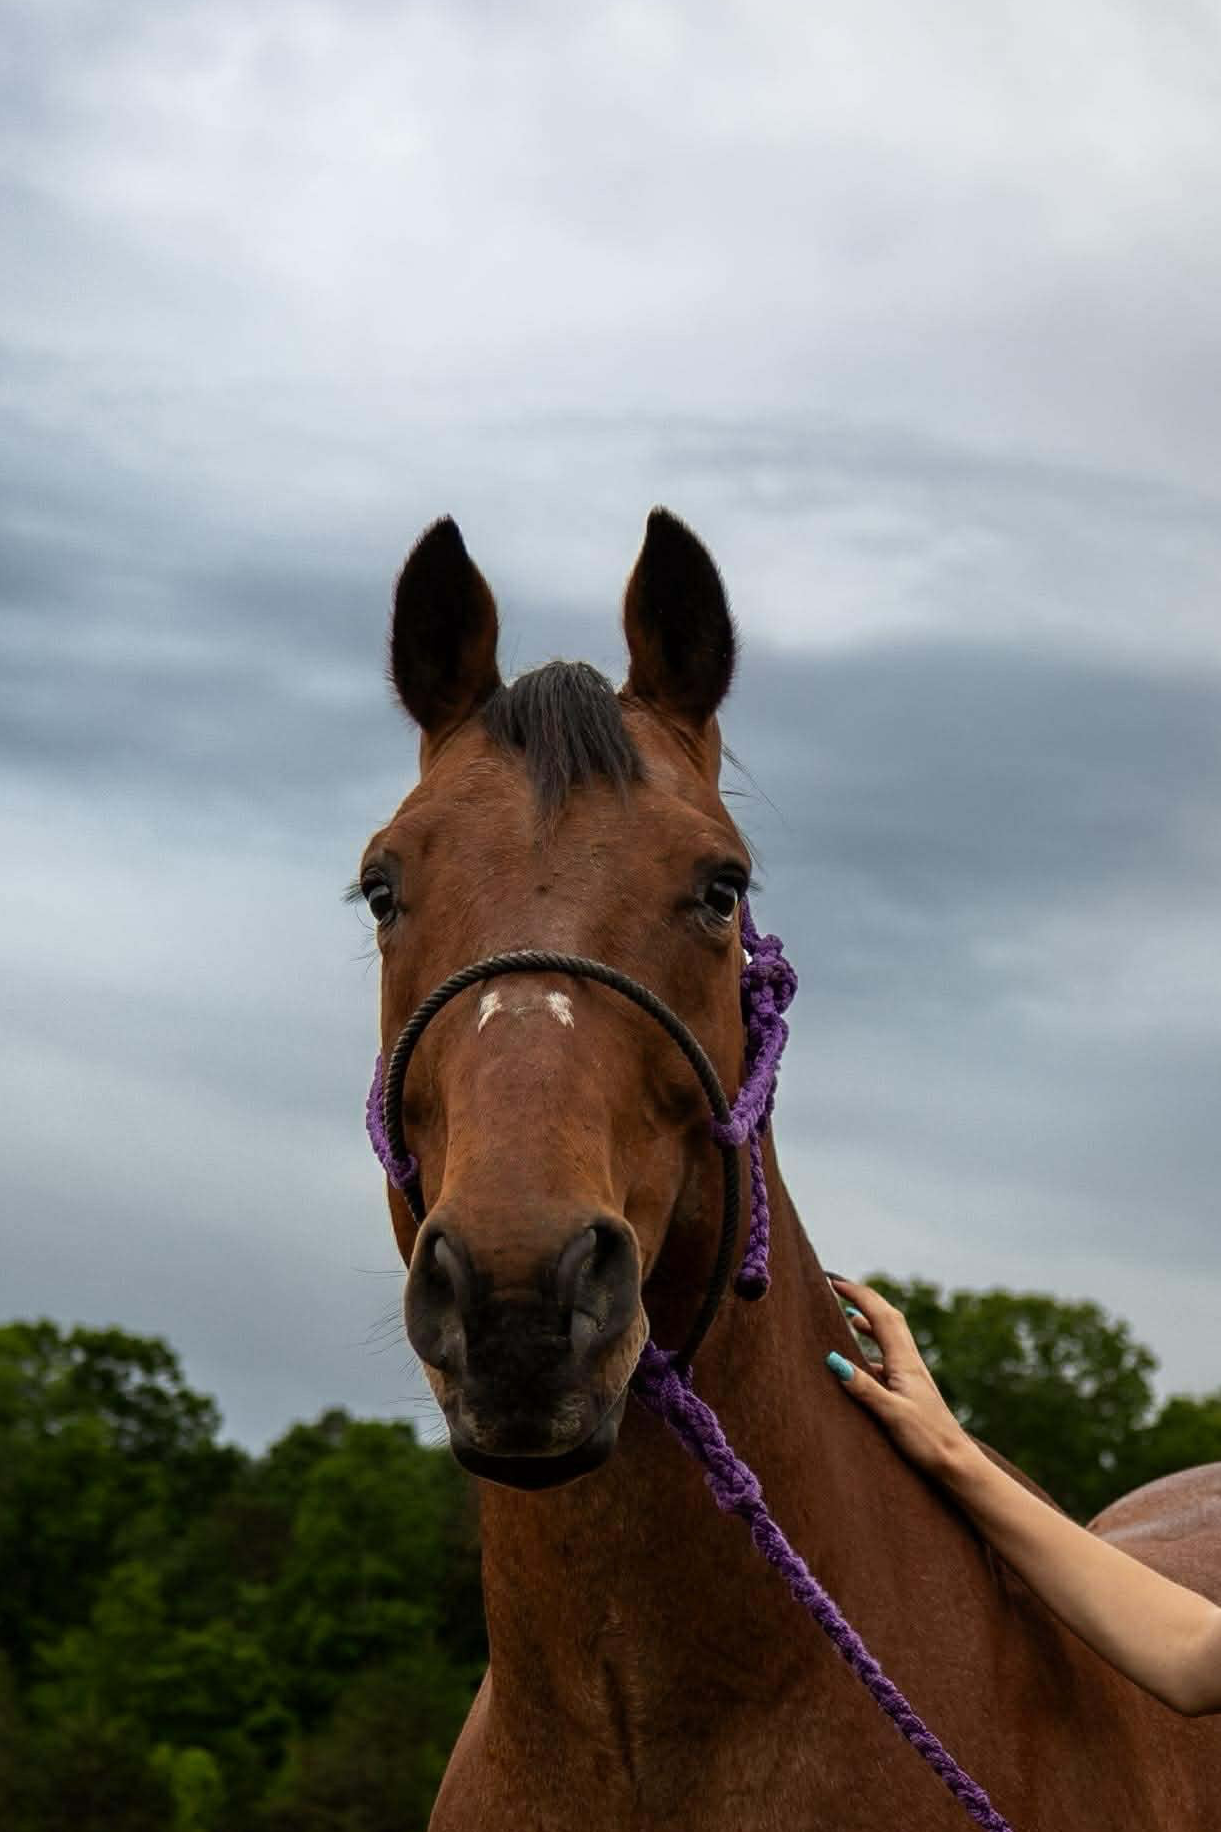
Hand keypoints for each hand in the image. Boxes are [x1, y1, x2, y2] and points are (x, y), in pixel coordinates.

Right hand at [827, 1277, 975, 1478]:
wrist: (956, 1462)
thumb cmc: (927, 1440)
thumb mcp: (891, 1413)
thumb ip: (863, 1387)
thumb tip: (833, 1359)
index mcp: (905, 1362)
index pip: (880, 1315)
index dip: (858, 1294)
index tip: (833, 1281)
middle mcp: (911, 1363)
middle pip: (890, 1318)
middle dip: (866, 1299)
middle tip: (841, 1288)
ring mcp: (914, 1376)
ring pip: (892, 1337)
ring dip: (872, 1322)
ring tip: (852, 1317)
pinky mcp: (914, 1391)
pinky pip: (891, 1358)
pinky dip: (876, 1349)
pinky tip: (865, 1364)